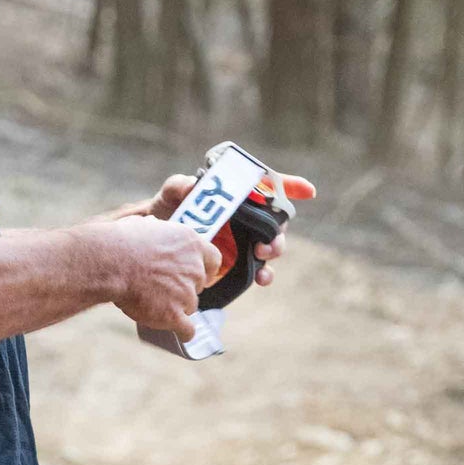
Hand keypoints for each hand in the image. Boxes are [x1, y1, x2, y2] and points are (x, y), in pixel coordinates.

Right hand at [102, 213, 222, 342]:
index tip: (198, 274)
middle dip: (184, 289)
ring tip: (156, 305)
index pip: (213, 259)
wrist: (112, 262)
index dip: (205, 269)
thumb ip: (157, 231)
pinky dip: (183, 332)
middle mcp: (194, 268)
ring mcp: (186, 294)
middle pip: (197, 286)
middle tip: (164, 289)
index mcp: (191, 243)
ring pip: (190, 307)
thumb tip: (153, 227)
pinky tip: (179, 333)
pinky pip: (188, 330)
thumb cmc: (122, 242)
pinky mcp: (174, 315)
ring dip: (177, 308)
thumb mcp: (145, 225)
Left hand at [135, 168, 317, 285]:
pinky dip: (264, 275)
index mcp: (238, 195)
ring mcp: (246, 242)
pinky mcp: (240, 264)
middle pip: (276, 220)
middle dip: (278, 230)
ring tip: (263, 257)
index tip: (307, 191)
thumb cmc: (167, 211)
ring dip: (274, 251)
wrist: (155, 246)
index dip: (291, 186)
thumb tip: (190, 185)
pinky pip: (259, 270)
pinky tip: (261, 279)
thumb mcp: (170, 195)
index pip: (269, 186)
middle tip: (266, 241)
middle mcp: (248, 217)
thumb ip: (178, 186)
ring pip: (272, 245)